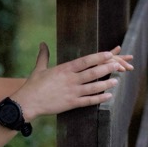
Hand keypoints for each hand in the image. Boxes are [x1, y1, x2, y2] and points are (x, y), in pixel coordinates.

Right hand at [14, 43, 133, 118]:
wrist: (28, 102)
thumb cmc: (33, 85)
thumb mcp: (39, 68)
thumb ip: (44, 55)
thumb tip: (42, 43)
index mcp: (64, 69)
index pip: (85, 61)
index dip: (98, 57)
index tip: (109, 54)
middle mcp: (70, 79)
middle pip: (93, 72)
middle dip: (107, 68)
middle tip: (119, 65)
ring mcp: (72, 92)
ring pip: (94, 86)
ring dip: (106, 83)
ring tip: (117, 80)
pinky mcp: (71, 103)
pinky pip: (89, 101)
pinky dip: (100, 98)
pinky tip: (109, 96)